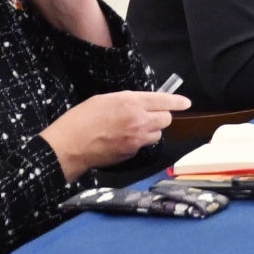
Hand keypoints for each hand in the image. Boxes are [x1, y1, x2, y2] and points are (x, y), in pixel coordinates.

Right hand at [45, 90, 179, 180]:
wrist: (68, 147)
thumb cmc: (80, 120)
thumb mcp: (103, 100)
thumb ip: (126, 101)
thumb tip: (140, 103)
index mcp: (131, 103)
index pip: (164, 100)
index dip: (177, 101)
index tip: (186, 103)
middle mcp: (139, 121)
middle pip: (166, 119)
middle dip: (162, 116)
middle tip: (150, 115)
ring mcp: (137, 139)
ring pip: (157, 134)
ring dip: (151, 130)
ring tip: (133, 128)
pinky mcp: (132, 153)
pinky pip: (143, 145)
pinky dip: (138, 142)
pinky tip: (122, 139)